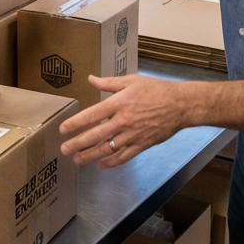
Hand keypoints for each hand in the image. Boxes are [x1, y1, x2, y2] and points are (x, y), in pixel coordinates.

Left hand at [59, 75, 191, 167]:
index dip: (75, 123)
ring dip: (90, 156)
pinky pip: (124, 156)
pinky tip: (101, 164)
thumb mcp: (131, 81)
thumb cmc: (156, 90)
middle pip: (96, 135)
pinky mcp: (142, 144)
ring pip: (107, 149)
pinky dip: (111, 162)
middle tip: (64, 149)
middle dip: (77, 144)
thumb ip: (109, 83)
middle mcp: (123, 120)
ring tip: (77, 159)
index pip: (92, 115)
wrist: (181, 105)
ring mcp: (133, 135)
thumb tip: (91, 79)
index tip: (63, 129)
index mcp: (119, 103)